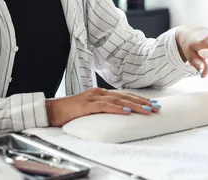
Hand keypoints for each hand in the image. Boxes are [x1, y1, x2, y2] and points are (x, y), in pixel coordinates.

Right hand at [45, 88, 159, 126]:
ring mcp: (93, 98)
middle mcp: (99, 93)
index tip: (152, 103)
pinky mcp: (88, 105)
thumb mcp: (89, 109)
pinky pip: (106, 106)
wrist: (51, 111)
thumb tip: (117, 114)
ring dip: (135, 105)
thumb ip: (101, 109)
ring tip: (148, 109)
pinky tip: (128, 111)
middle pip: (125, 96)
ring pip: (119, 100)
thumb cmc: (69, 112)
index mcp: (100, 93)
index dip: (139, 99)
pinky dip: (118, 108)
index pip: (124, 95)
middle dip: (142, 102)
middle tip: (156, 107)